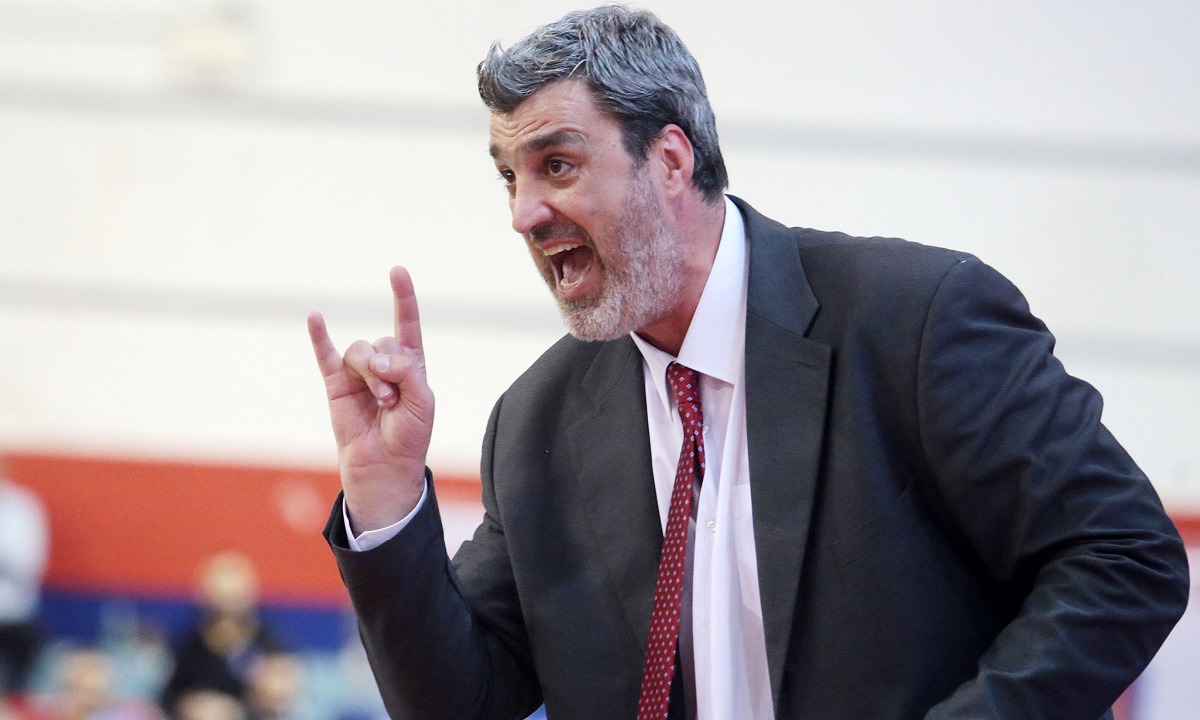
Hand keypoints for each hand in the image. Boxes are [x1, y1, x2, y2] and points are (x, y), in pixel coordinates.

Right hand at [308, 266, 434, 531]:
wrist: (385, 467)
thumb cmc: (409, 435)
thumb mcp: (421, 401)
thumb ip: (406, 371)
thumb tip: (377, 357)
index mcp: (409, 364)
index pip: (407, 324)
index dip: (403, 298)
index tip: (397, 271)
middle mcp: (383, 362)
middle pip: (382, 342)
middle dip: (389, 370)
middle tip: (393, 400)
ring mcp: (358, 372)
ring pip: (360, 351)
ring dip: (371, 375)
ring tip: (380, 402)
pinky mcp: (336, 384)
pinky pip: (325, 355)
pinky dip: (319, 336)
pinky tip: (314, 317)